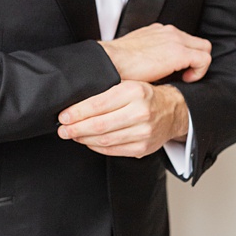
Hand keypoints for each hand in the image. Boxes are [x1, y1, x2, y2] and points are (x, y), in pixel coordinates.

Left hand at [57, 82, 189, 156]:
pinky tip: (88, 141)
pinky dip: (95, 147)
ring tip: (72, 135)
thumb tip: (75, 103)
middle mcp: (141, 112)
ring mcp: (143, 132)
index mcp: (135, 92)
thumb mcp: (129, 84)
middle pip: (99, 125)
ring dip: (83, 139)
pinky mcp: (142, 148)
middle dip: (75, 128)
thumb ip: (106, 91)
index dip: (77, 112)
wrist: (173, 111)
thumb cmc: (146, 96)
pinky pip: (112, 150)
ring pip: (104, 140)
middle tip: (62, 129)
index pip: (98, 104)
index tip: (64, 116)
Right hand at [100, 24, 210, 83]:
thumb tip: (151, 69)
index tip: (176, 70)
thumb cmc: (116, 63)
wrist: (109, 61)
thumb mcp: (135, 54)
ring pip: (204, 48)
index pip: (183, 39)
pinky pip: (204, 59)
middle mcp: (169, 32)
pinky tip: (186, 80)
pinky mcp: (179, 53)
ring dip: (198, 64)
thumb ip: (147, 55)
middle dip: (195, 58)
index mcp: (159, 31)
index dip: (185, 56)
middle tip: (184, 74)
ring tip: (184, 77)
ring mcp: (175, 40)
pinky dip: (199, 71)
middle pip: (198, 42)